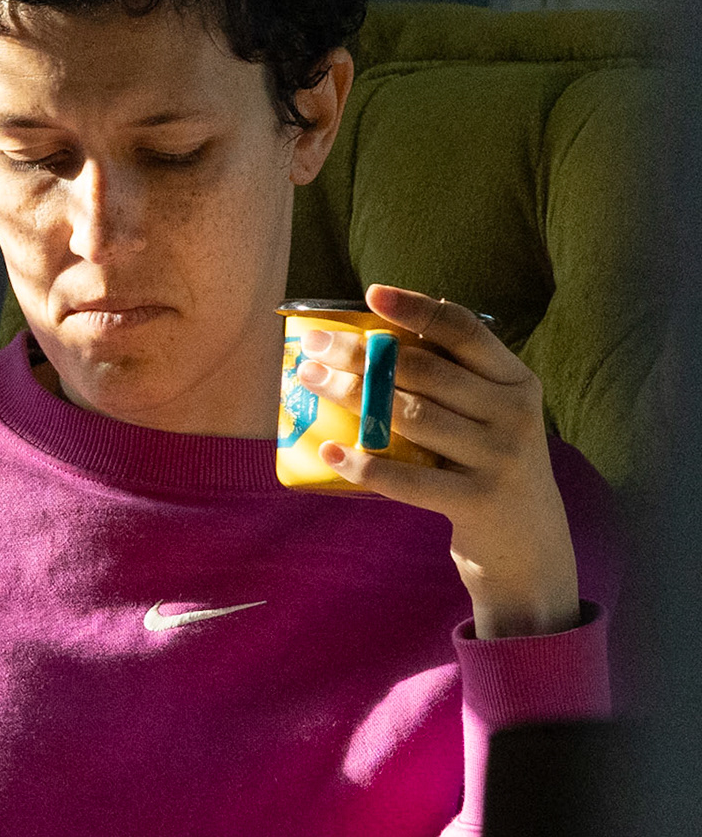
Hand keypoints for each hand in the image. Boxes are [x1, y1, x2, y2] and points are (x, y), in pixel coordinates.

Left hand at [293, 284, 579, 637]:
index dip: (416, 308)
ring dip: (350, 395)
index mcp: (516, 380)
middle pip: (423, 370)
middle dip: (361, 352)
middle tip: (312, 345)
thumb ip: (451, 380)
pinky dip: (363, 464)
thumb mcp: (489, 415)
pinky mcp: (478, 501)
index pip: (464, 331)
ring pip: (409, 416)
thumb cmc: (487, 464)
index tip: (370, 293)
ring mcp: (499, 458)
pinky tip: (328, 449)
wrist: (528, 543)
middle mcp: (514, 413)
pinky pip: (408, 478)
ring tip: (308, 381)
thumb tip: (368, 337)